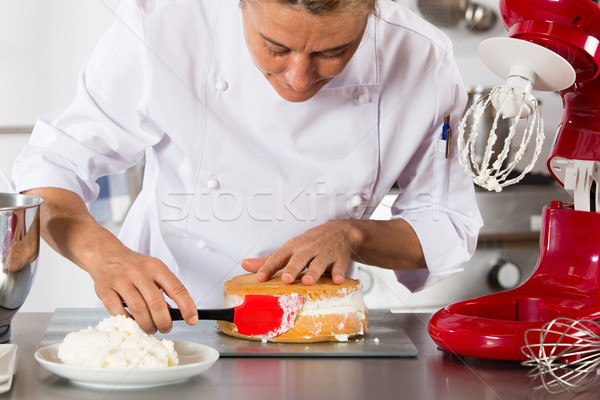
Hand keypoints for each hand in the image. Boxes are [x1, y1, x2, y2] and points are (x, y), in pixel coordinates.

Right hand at [87, 244, 197, 333]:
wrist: (105, 254)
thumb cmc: (133, 265)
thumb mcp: (154, 270)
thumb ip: (165, 289)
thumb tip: (175, 312)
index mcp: (156, 267)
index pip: (177, 288)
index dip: (187, 306)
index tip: (192, 319)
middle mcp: (139, 272)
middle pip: (157, 304)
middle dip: (164, 322)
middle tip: (166, 328)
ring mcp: (121, 281)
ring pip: (139, 311)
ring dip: (148, 325)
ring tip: (151, 329)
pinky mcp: (105, 291)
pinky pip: (119, 313)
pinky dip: (129, 322)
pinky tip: (134, 322)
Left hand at [241, 220, 361, 284]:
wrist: (340, 231)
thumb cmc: (310, 243)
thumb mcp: (290, 248)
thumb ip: (269, 260)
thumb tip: (245, 265)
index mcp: (293, 248)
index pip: (278, 257)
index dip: (268, 267)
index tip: (259, 278)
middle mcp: (308, 250)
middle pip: (299, 259)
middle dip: (293, 268)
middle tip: (286, 279)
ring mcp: (325, 254)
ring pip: (319, 263)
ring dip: (314, 272)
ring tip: (308, 281)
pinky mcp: (340, 259)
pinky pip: (340, 267)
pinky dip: (339, 274)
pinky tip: (337, 281)